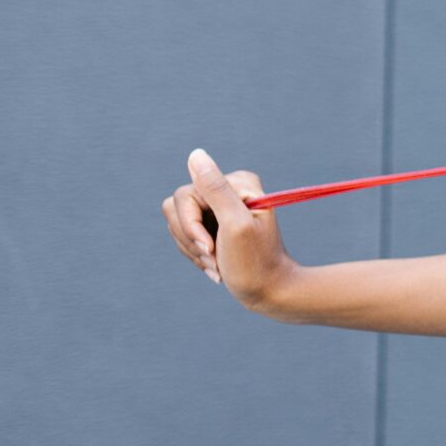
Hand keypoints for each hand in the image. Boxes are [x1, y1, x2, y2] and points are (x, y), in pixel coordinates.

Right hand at [162, 148, 292, 306]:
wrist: (269, 291)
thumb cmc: (254, 262)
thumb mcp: (235, 224)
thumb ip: (215, 189)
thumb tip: (196, 154)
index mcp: (238, 183)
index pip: (185, 196)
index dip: (191, 225)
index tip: (211, 247)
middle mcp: (228, 189)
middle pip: (176, 208)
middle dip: (191, 240)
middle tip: (215, 259)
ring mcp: (218, 206)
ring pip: (176, 223)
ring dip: (192, 251)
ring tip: (217, 265)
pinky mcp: (212, 223)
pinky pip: (183, 235)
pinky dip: (195, 255)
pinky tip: (216, 265)